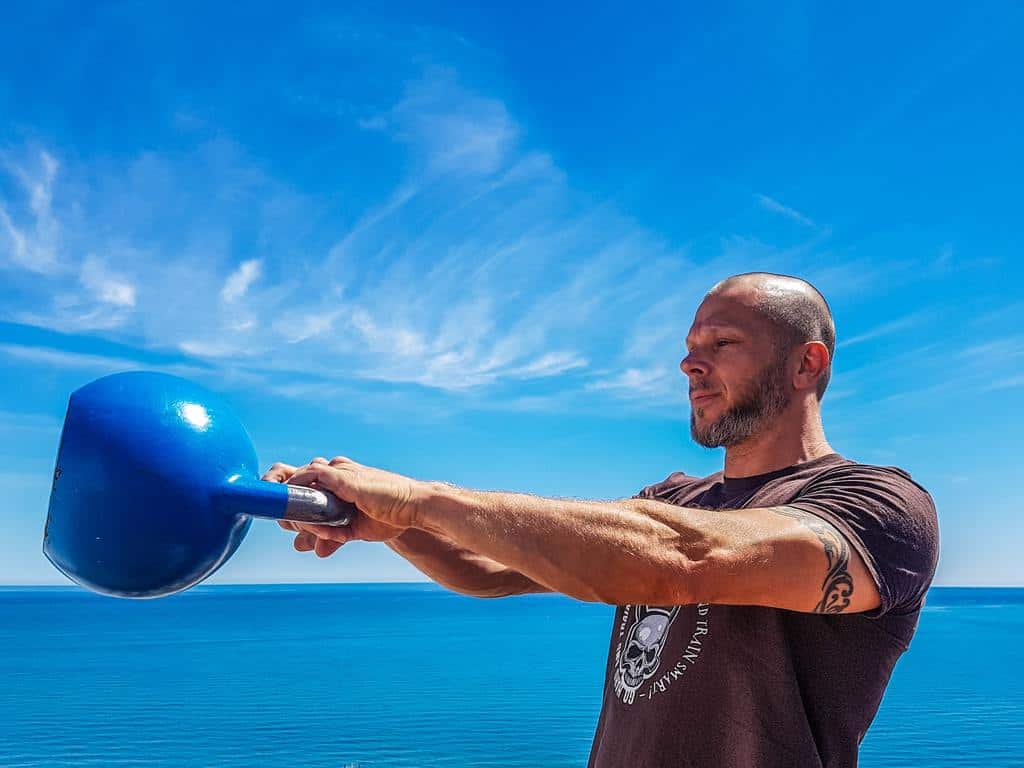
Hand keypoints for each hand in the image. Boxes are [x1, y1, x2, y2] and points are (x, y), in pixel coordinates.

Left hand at [262, 458, 414, 557]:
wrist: (413, 508)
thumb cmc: (390, 516)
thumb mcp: (353, 530)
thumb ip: (332, 536)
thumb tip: (314, 551)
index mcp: (339, 479)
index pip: (304, 483)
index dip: (292, 502)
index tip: (291, 526)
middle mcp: (336, 470)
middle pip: (297, 479)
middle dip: (287, 503)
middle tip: (288, 527)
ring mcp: (339, 470)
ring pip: (300, 478)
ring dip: (290, 499)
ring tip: (290, 522)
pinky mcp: (343, 475)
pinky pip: (311, 479)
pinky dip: (300, 492)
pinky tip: (297, 510)